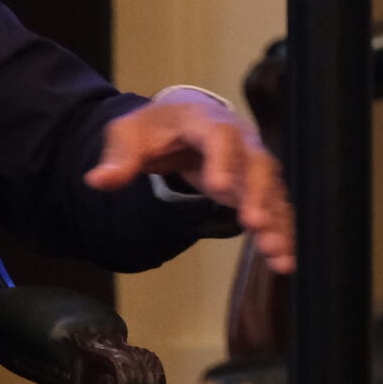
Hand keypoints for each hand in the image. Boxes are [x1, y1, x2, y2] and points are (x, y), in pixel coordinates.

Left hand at [86, 91, 297, 270]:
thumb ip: (119, 156)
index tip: (218, 186)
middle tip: (255, 223)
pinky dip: (281, 233)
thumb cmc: (157, 130)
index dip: (222, 159)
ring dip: (276, 220)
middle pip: (257, 163)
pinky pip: (275, 209)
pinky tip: (283, 261)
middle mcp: (240, 140)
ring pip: (272, 190)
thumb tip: (99, 180)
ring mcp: (251, 165)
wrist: (182, 125)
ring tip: (276, 252)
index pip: (219, 135)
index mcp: (206, 122)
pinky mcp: (256, 189)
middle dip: (258, 193)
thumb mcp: (130, 134)